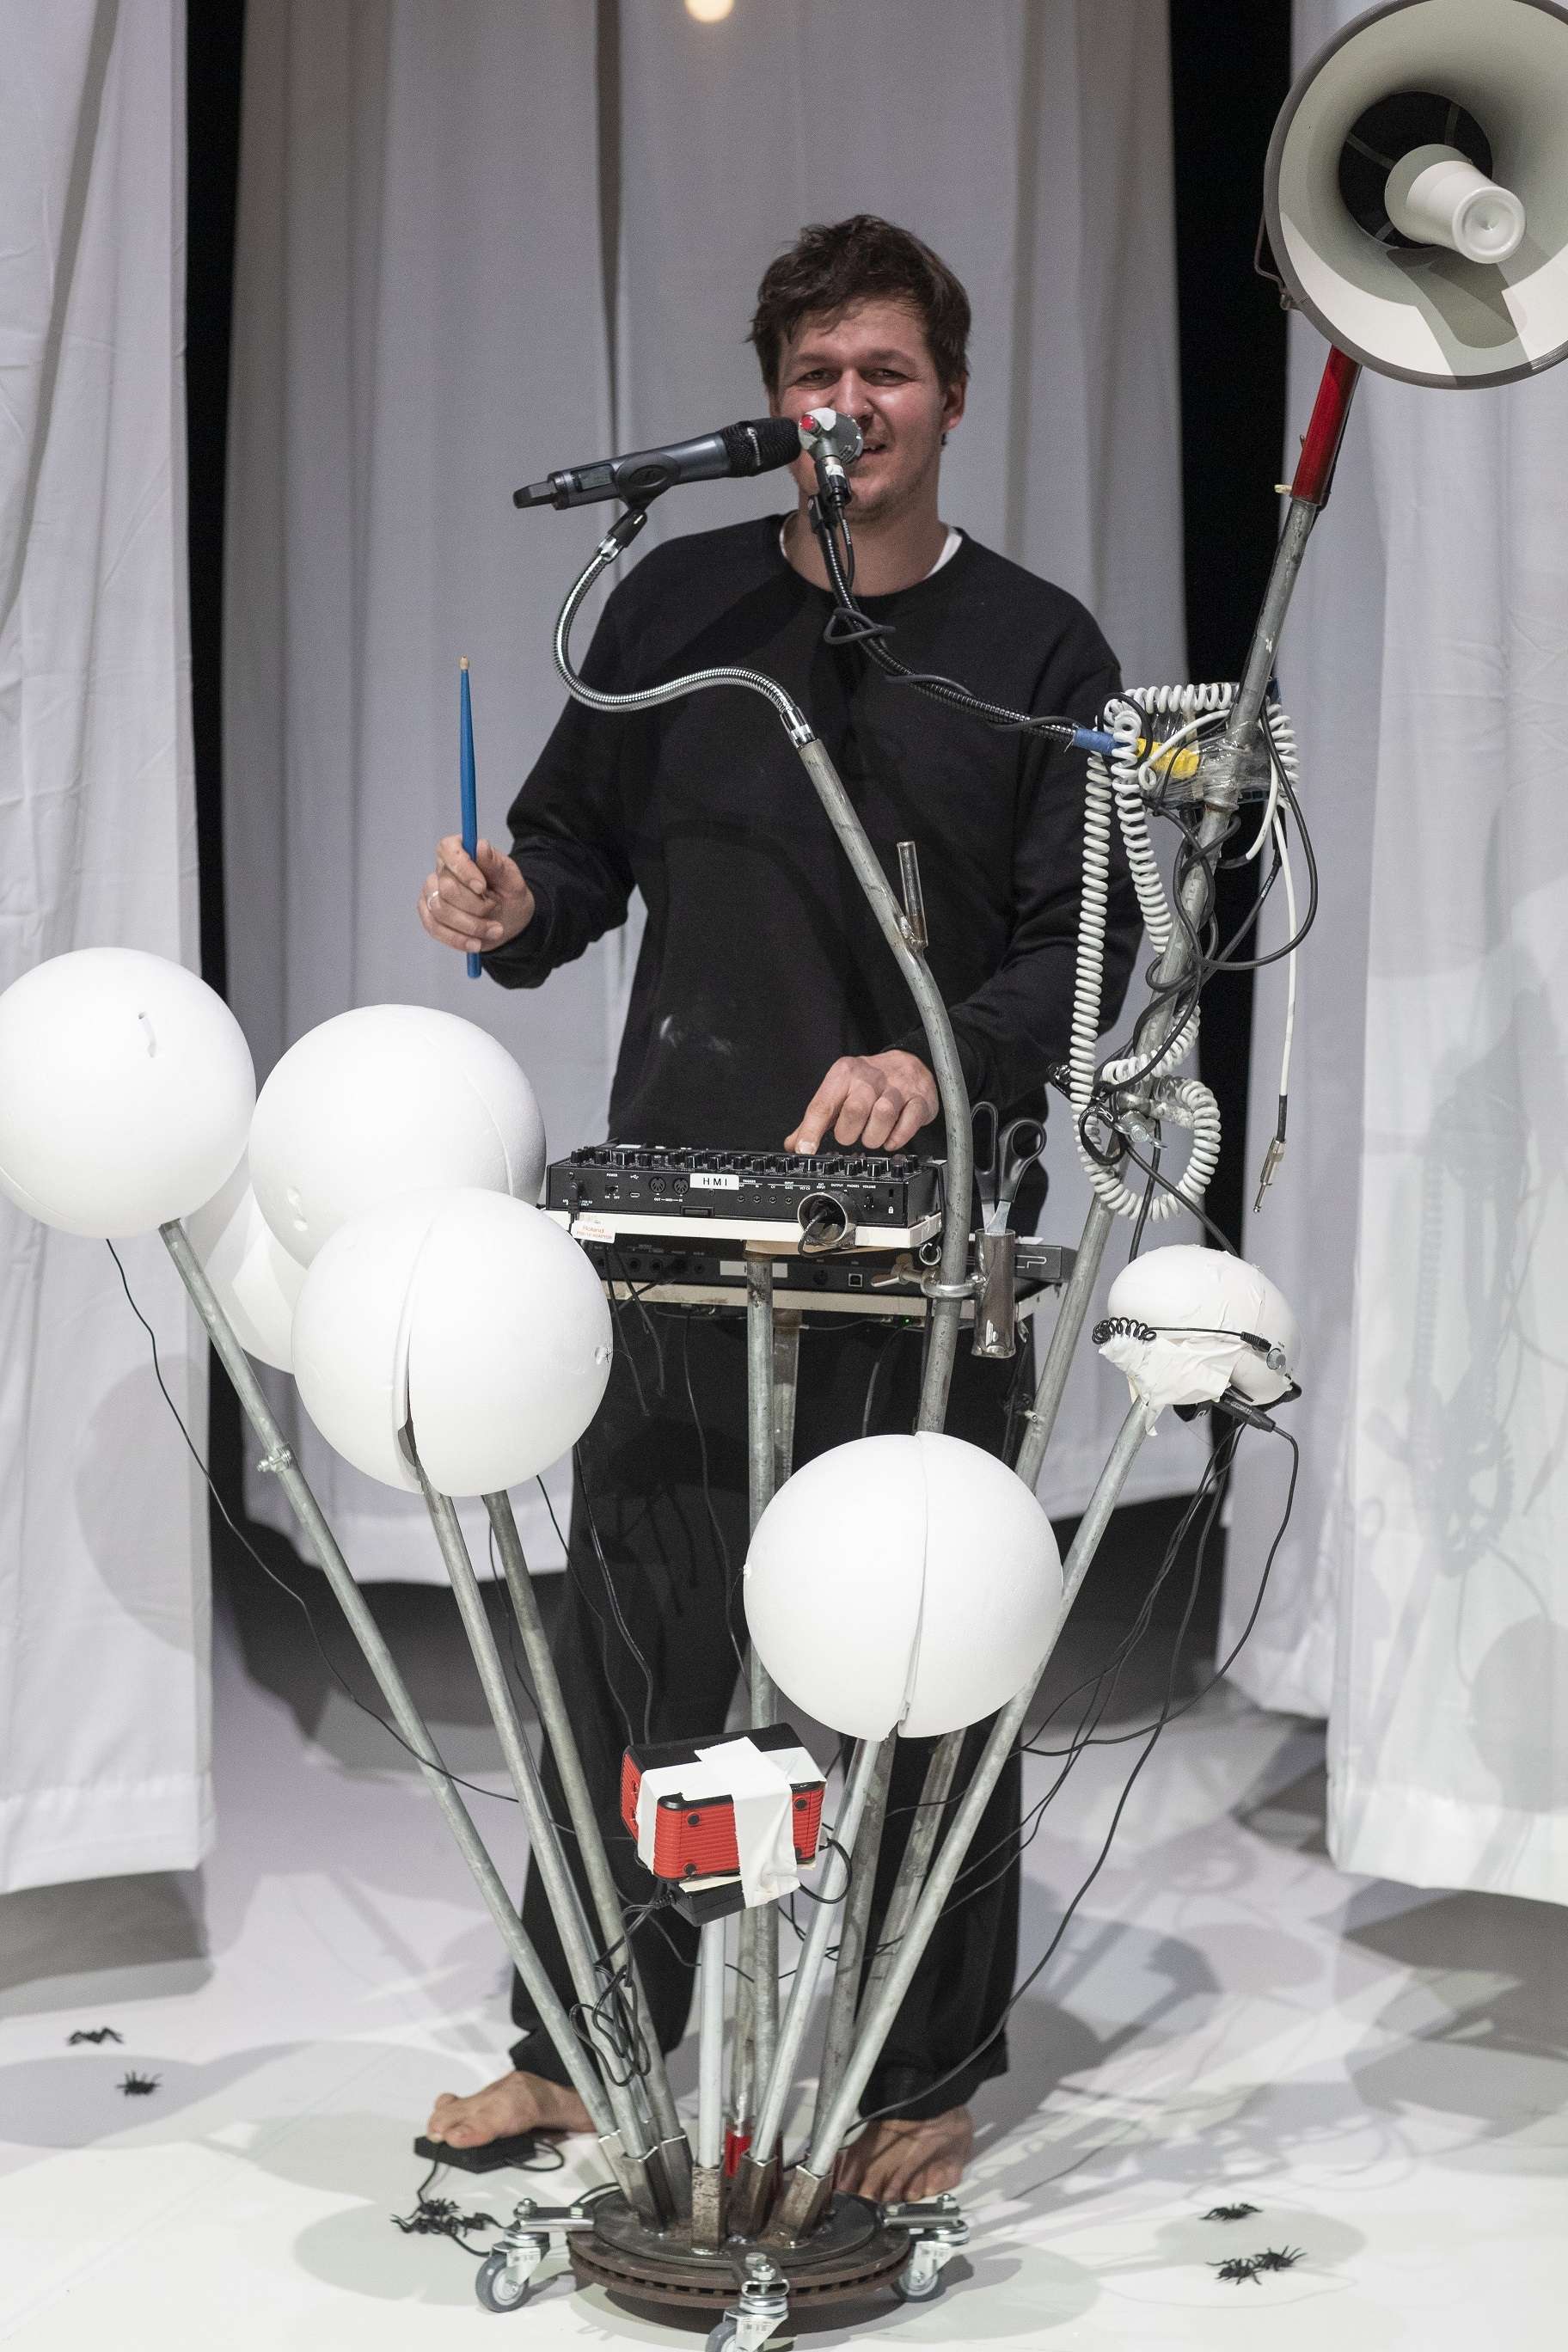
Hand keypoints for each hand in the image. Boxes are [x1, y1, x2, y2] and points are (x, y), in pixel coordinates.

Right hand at [419, 835, 534, 954]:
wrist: (508, 920)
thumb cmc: (508, 894)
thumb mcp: (511, 878)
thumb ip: (496, 864)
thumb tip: (480, 846)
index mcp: (459, 851)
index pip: (448, 850)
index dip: (463, 869)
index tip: (482, 887)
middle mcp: (441, 870)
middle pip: (446, 888)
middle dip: (475, 905)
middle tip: (495, 909)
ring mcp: (431, 893)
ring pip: (440, 910)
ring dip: (471, 925)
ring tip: (495, 929)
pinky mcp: (429, 915)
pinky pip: (435, 929)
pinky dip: (458, 939)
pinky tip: (476, 943)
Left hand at [786, 1051, 937, 1153]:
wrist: (909, 1063)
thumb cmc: (869, 1082)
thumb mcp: (839, 1092)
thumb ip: (816, 1120)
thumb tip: (793, 1144)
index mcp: (844, 1073)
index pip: (823, 1104)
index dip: (811, 1131)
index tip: (805, 1150)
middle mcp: (870, 1077)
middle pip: (854, 1110)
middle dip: (848, 1133)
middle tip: (850, 1136)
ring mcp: (897, 1087)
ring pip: (883, 1116)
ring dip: (874, 1137)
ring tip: (872, 1137)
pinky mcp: (919, 1099)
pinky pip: (908, 1123)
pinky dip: (897, 1138)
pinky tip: (891, 1138)